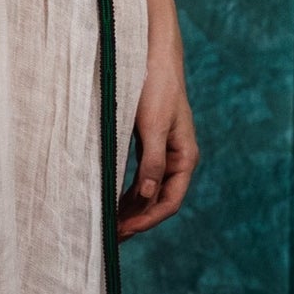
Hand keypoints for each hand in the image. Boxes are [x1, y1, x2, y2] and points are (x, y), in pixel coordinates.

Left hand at [118, 7, 197, 238]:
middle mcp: (177, 159)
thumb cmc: (156, 87)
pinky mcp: (150, 144)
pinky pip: (140, 177)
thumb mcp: (152, 126)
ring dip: (130, 209)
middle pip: (159, 201)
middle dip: (137, 221)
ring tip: (108, 225)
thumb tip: (147, 196)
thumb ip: (151, 161)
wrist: (154, 56)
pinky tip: (111, 200)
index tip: (122, 232)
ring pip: (148, 191)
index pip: (169, 202)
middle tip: (110, 238)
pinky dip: (127, 192)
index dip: (146, 220)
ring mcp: (164, 153)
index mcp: (184, 158)